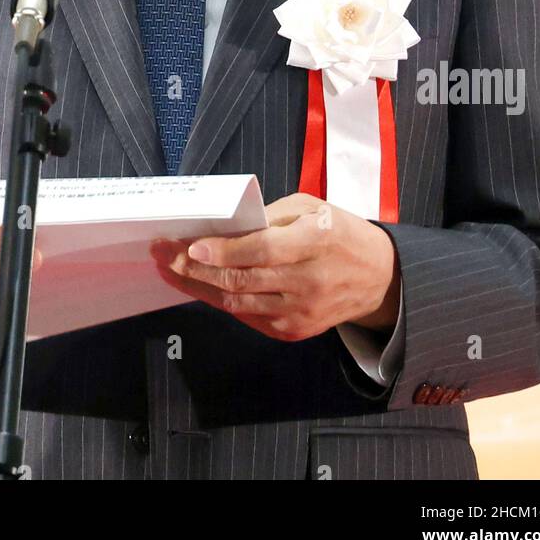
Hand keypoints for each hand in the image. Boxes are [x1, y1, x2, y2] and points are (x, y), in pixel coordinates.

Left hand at [149, 192, 399, 342]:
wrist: (377, 278)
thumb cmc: (338, 232)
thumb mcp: (311, 208)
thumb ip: (269, 217)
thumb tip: (223, 226)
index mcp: (316, 242)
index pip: (262, 250)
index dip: (224, 252)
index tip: (189, 246)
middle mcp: (308, 281)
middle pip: (242, 280)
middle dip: (194, 269)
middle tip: (161, 254)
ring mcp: (300, 312)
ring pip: (238, 302)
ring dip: (198, 287)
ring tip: (168, 269)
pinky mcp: (294, 331)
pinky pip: (248, 316)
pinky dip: (220, 299)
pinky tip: (198, 285)